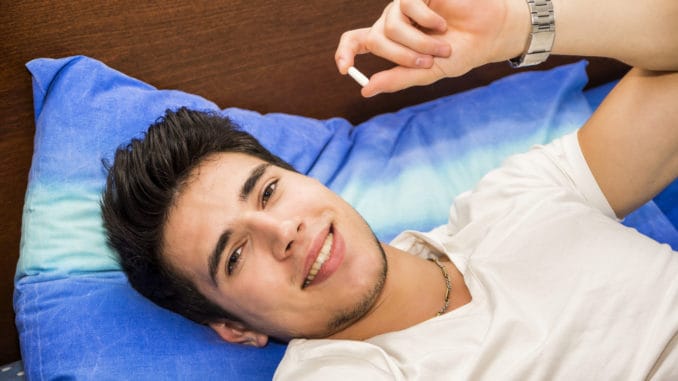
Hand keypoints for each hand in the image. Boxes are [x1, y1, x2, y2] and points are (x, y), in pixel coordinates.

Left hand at [336, 0, 525, 96]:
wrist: (489, 34)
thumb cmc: (459, 53)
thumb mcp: (427, 72)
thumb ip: (397, 79)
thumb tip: (365, 89)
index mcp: (389, 42)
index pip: (354, 42)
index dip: (344, 53)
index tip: (345, 69)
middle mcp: (392, 22)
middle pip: (376, 39)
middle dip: (401, 56)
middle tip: (428, 62)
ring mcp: (404, 6)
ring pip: (391, 26)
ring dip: (418, 42)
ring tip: (443, 46)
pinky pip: (407, 5)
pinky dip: (425, 20)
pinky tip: (442, 23)